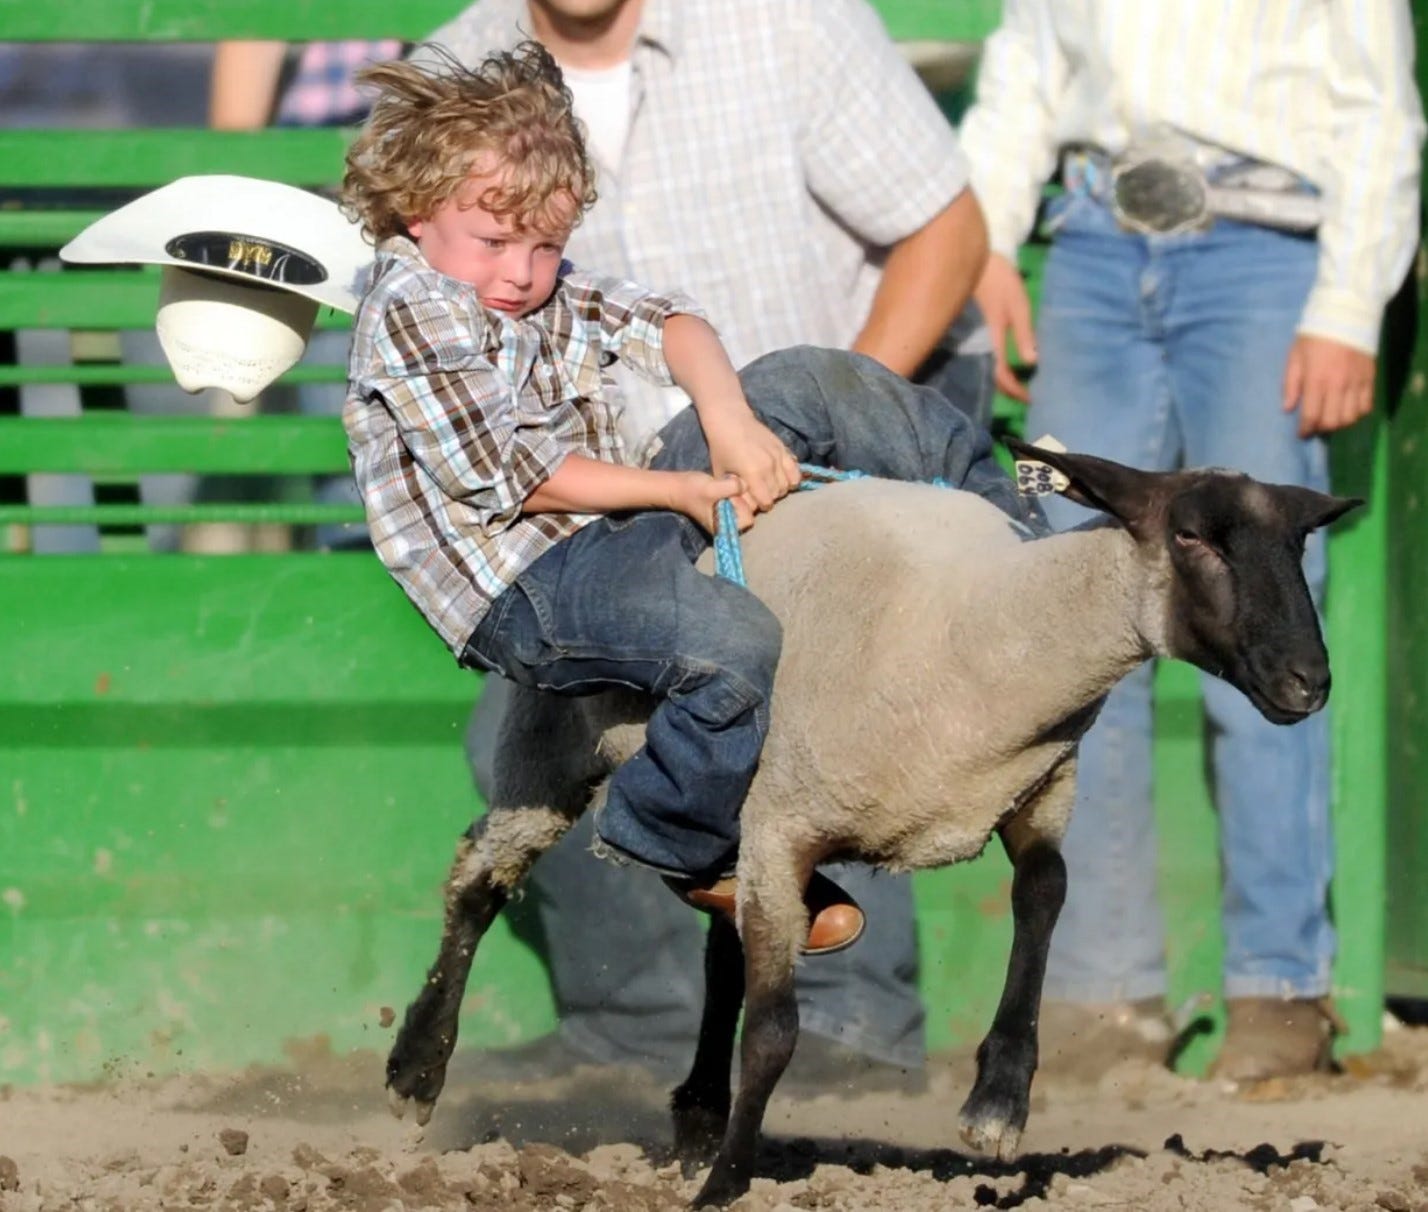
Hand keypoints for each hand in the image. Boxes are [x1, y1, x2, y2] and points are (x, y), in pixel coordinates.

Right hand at [666, 470, 751, 534]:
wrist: (676, 486)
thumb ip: (732, 487)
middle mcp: (727, 524)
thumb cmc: (692, 490)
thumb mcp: (712, 488)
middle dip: (742, 498)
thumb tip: (746, 485)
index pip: (748, 520)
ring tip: (726, 485)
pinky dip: (734, 490)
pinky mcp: (725, 504)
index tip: (730, 496)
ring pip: (745, 503)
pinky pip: (738, 498)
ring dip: (738, 493)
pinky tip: (725, 484)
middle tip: (728, 488)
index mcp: (724, 527)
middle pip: (749, 512)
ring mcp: (727, 514)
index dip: (743, 506)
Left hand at [702, 407, 800, 515]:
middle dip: (771, 497)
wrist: (730, 420)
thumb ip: (732, 491)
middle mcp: (769, 466)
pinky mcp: (783, 448)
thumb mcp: (720, 473)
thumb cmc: (721, 447)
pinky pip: (796, 469)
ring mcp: (778, 456)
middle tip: (762, 494)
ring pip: (789, 484)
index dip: (762, 505)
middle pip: (778, 494)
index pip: (767, 502)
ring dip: (781, 488)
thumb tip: (743, 506)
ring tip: (771, 486)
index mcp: (753, 473)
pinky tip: (784, 477)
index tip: (756, 502)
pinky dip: (792, 477)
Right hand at [973, 252, 1036, 403]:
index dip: (1015, 390)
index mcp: (991, 338)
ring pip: (984, 367)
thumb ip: (1024, 334)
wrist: (975, 258)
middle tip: (1026, 395)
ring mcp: (972, 338)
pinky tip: (1005, 363)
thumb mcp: (1017, 305)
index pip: (1001, 374)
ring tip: (1019, 383)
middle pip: (990, 376)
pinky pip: (983, 356)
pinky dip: (994, 365)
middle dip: (1008, 389)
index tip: (1031, 399)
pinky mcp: (971, 331)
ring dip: (1001, 378)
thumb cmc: (1000, 280)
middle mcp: (979, 343)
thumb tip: (1032, 363)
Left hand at [1282, 335, 1376, 436]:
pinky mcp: (1370, 378)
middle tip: (1315, 426)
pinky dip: (1358, 413)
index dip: (1306, 430)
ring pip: (1351, 417)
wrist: (1346, 314)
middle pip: (1332, 421)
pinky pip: (1367, 405)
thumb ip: (1291, 384)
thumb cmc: (1314, 335)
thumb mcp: (1294, 357)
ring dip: (1340, 423)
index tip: (1302, 434)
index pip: (1311, 415)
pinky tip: (1348, 410)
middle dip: (1322, 428)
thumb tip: (1287, 409)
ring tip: (1331, 419)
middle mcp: (1338, 385)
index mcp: (1316, 380)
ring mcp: (1356, 382)